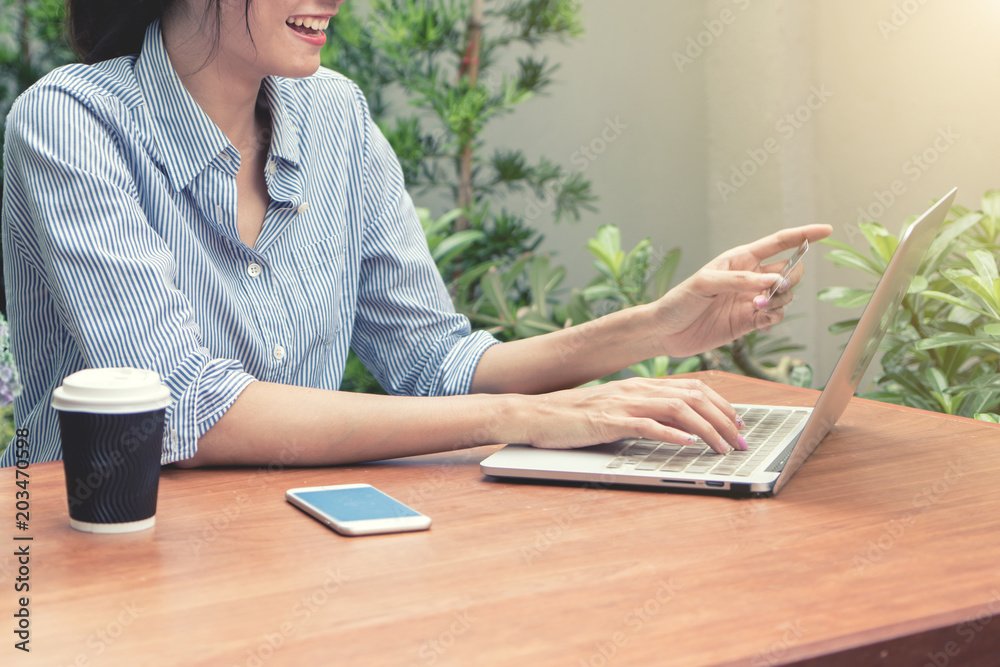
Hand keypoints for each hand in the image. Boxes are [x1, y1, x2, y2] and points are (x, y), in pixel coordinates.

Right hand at [521, 377, 745, 453]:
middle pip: (693, 396)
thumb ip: (642, 414)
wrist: (536, 413)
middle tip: (741, 441)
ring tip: (724, 447)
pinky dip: (672, 434)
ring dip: (707, 429)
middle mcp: (636, 389)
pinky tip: (689, 443)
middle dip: (724, 419)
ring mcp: (623, 403)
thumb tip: (674, 428)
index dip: (721, 404)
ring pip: (678, 409)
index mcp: (640, 385)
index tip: (738, 423)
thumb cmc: (573, 417)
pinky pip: (647, 425)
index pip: (692, 387)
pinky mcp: (609, 421)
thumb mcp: (615, 410)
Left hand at [651, 224, 831, 357]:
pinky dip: (775, 318)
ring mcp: (751, 300)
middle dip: (790, 279)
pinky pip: (775, 316)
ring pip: (785, 296)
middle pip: (789, 271)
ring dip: (780, 301)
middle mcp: (749, 278)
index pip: (779, 243)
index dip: (804, 235)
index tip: (827, 230)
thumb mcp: (704, 284)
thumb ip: (738, 281)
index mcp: (740, 259)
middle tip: (773, 290)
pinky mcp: (749, 321)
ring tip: (758, 308)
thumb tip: (769, 282)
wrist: (666, 332)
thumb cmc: (678, 301)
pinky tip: (762, 323)